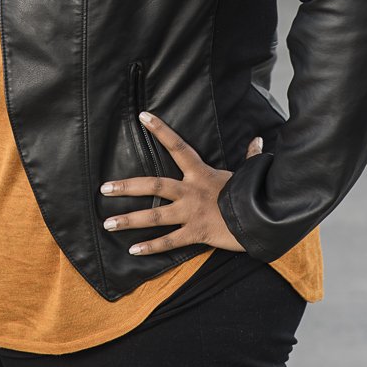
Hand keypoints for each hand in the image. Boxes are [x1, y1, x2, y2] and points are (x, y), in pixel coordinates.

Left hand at [100, 111, 262, 256]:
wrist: (263, 220)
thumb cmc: (253, 195)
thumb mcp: (247, 173)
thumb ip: (249, 157)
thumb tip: (259, 141)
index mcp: (200, 172)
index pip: (177, 145)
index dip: (160, 130)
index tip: (142, 116)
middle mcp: (191, 190)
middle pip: (154, 185)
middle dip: (127, 187)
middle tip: (104, 188)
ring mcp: (191, 212)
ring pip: (155, 216)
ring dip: (130, 219)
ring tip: (108, 222)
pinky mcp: (196, 233)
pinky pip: (169, 242)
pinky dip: (150, 247)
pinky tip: (133, 250)